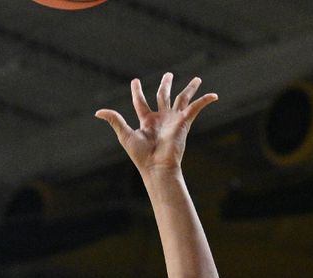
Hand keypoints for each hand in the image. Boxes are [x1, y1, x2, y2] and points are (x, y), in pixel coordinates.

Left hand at [95, 72, 216, 174]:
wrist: (157, 167)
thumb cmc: (141, 155)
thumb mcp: (125, 134)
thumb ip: (114, 120)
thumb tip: (98, 112)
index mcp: (147, 121)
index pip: (141, 102)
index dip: (137, 91)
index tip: (135, 81)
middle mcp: (161, 119)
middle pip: (164, 97)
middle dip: (166, 85)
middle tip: (168, 75)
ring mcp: (174, 120)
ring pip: (182, 99)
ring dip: (190, 88)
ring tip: (197, 79)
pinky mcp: (185, 122)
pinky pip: (196, 108)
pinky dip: (205, 101)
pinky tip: (214, 95)